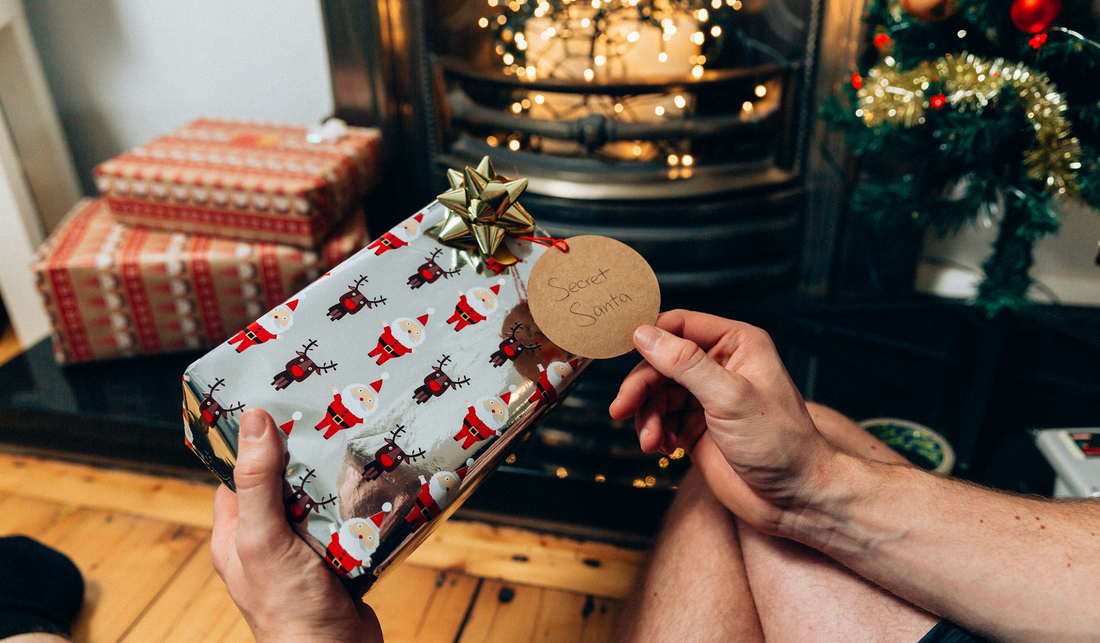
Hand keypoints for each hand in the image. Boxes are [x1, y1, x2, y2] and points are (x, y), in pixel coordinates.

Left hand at [211, 409, 383, 642]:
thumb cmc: (288, 608)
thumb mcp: (264, 538)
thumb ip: (257, 483)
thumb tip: (252, 422)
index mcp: (235, 534)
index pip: (238, 473)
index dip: (252, 442)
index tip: (275, 406)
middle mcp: (266, 540)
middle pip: (282, 482)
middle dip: (302, 454)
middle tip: (325, 418)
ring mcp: (302, 551)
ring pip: (317, 499)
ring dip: (334, 478)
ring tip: (352, 443)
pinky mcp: (336, 559)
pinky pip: (345, 519)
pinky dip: (358, 503)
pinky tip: (372, 484)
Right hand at [610, 310, 839, 532]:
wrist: (793, 499)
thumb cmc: (780, 443)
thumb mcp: (730, 396)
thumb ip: (685, 363)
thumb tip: (645, 334)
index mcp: (736, 344)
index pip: (680, 324)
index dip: (649, 335)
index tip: (621, 350)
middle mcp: (719, 365)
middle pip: (660, 361)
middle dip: (640, 386)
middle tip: (622, 408)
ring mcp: (706, 397)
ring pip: (656, 392)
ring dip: (646, 415)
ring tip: (651, 440)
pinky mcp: (695, 427)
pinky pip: (660, 418)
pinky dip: (654, 432)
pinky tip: (662, 448)